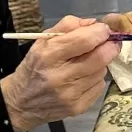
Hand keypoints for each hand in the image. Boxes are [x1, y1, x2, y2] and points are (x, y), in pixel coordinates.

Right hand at [0, 15, 120, 131]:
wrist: (22, 102)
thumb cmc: (34, 66)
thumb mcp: (42, 41)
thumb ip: (67, 26)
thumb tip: (94, 24)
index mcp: (48, 55)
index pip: (85, 40)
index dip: (100, 32)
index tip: (103, 30)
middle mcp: (60, 76)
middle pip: (100, 57)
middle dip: (109, 46)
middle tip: (109, 42)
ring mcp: (70, 94)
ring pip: (102, 71)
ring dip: (100, 63)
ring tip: (87, 62)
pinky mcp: (78, 107)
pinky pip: (99, 86)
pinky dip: (96, 78)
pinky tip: (83, 78)